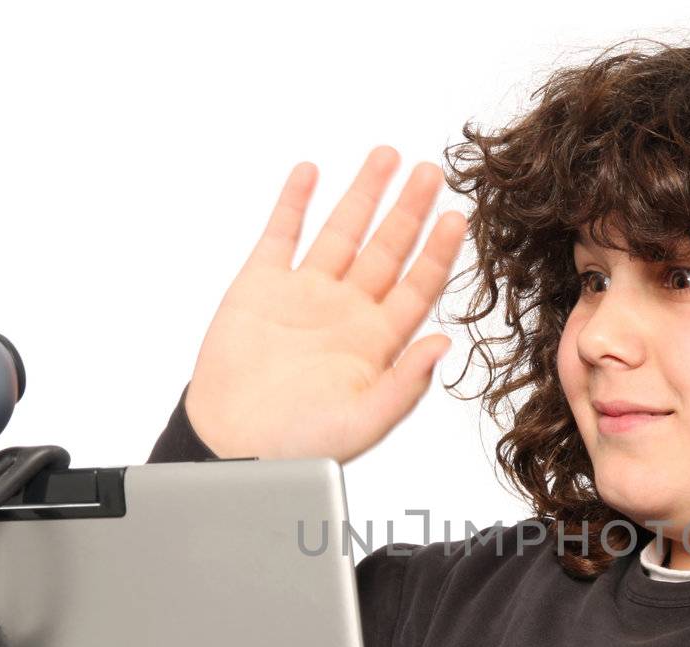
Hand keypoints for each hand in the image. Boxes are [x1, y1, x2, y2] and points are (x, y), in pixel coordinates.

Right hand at [184, 144, 466, 461]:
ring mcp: (304, 294)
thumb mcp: (363, 423)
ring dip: (362, 194)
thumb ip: (405, 385)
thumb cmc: (299, 445)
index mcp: (375, 341)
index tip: (456, 218)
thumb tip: (444, 345)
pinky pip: (281, 235)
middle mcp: (346, 311)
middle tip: (431, 172)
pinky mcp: (260, 286)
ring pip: (342, 233)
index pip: (417, 286)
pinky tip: (311, 172)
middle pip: (387, 249)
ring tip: (386, 156)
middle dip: (408, 210)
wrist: (233, 446)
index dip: (437, 252)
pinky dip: (294, 203)